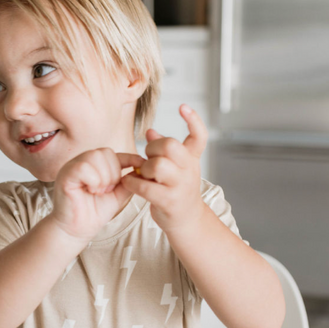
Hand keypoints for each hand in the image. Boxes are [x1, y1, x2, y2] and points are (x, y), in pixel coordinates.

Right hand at [49, 147, 145, 244]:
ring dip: (104, 177)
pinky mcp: (65, 175)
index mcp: (93, 164)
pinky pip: (84, 167)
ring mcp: (72, 167)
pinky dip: (93, 180)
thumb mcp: (117, 195)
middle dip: (113, 173)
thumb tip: (142, 170)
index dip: (129, 157)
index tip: (141, 164)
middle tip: (107, 190)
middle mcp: (81, 162)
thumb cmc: (94, 213)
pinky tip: (91, 191)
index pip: (112, 153)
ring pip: (95, 157)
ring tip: (98, 192)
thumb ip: (127, 182)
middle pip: (105, 152)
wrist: (77, 230)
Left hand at [121, 104, 207, 233]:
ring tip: (142, 174)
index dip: (193, 120)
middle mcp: (189, 170)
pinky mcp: (169, 201)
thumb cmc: (176, 190)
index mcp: (192, 159)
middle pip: (171, 146)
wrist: (185, 220)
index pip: (200, 136)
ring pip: (158, 165)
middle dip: (153, 148)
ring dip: (144, 168)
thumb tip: (149, 131)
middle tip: (148, 157)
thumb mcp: (175, 168)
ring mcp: (180, 186)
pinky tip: (128, 182)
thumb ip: (163, 150)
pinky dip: (133, 182)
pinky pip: (146, 187)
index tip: (183, 107)